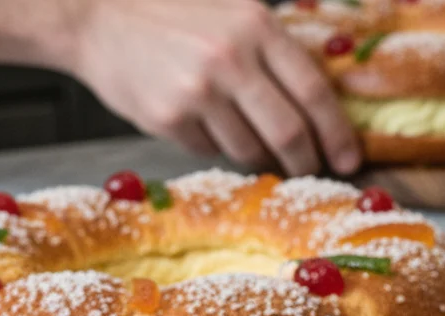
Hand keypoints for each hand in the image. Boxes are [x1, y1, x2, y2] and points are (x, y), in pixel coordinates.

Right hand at [69, 0, 360, 175]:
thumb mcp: (232, 10)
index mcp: (256, 26)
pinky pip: (208, 149)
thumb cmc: (168, 13)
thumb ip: (272, 46)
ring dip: (254, 153)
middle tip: (311, 170)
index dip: (337, 132)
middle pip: (289, 131)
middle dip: (306, 160)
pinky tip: (199, 120)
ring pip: (248, 148)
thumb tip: (316, 103)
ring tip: (243, 135)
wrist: (96, 18)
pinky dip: (213, 144)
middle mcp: (231, 58)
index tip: (349, 157)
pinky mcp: (168, 118)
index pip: (314, 91)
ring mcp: (197, 92)